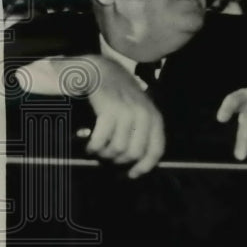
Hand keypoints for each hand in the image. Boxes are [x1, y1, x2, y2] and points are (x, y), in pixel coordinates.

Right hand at [75, 56, 164, 177]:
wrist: (104, 72)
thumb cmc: (121, 97)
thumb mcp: (139, 112)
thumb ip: (141, 133)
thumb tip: (135, 165)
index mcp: (155, 118)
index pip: (156, 150)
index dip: (145, 167)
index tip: (132, 175)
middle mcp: (144, 116)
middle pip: (134, 154)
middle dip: (119, 160)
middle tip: (108, 157)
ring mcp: (128, 113)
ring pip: (117, 150)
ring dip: (105, 154)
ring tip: (99, 148)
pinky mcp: (109, 111)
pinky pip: (101, 142)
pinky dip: (93, 148)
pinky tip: (90, 145)